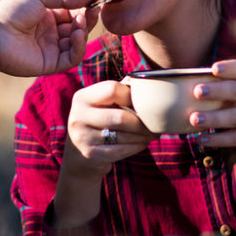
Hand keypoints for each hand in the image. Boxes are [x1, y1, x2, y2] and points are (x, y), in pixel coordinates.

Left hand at [0, 0, 98, 76]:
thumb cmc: (11, 11)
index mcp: (48, 16)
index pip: (73, 13)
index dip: (84, 8)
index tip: (94, 1)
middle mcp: (51, 33)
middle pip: (78, 28)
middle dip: (87, 19)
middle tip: (92, 11)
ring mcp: (51, 49)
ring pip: (77, 43)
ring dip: (83, 31)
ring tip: (81, 21)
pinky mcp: (51, 64)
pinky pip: (72, 58)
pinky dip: (79, 46)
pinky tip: (77, 34)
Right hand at [55, 80, 155, 225]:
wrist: (78, 152)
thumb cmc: (98, 120)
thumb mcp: (101, 103)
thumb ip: (119, 91)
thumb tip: (145, 81)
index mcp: (82, 97)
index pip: (112, 89)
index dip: (132, 96)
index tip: (144, 102)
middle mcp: (78, 116)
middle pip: (120, 117)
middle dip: (142, 122)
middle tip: (156, 123)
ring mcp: (82, 137)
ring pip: (123, 135)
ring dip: (144, 135)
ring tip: (153, 133)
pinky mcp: (91, 154)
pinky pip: (122, 150)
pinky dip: (137, 146)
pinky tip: (143, 142)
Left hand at [188, 59, 235, 176]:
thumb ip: (222, 86)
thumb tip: (182, 83)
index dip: (228, 68)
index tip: (214, 68)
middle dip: (217, 91)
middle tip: (197, 91)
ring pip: (233, 116)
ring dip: (213, 118)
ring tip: (194, 118)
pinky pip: (235, 138)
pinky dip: (218, 139)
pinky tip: (201, 139)